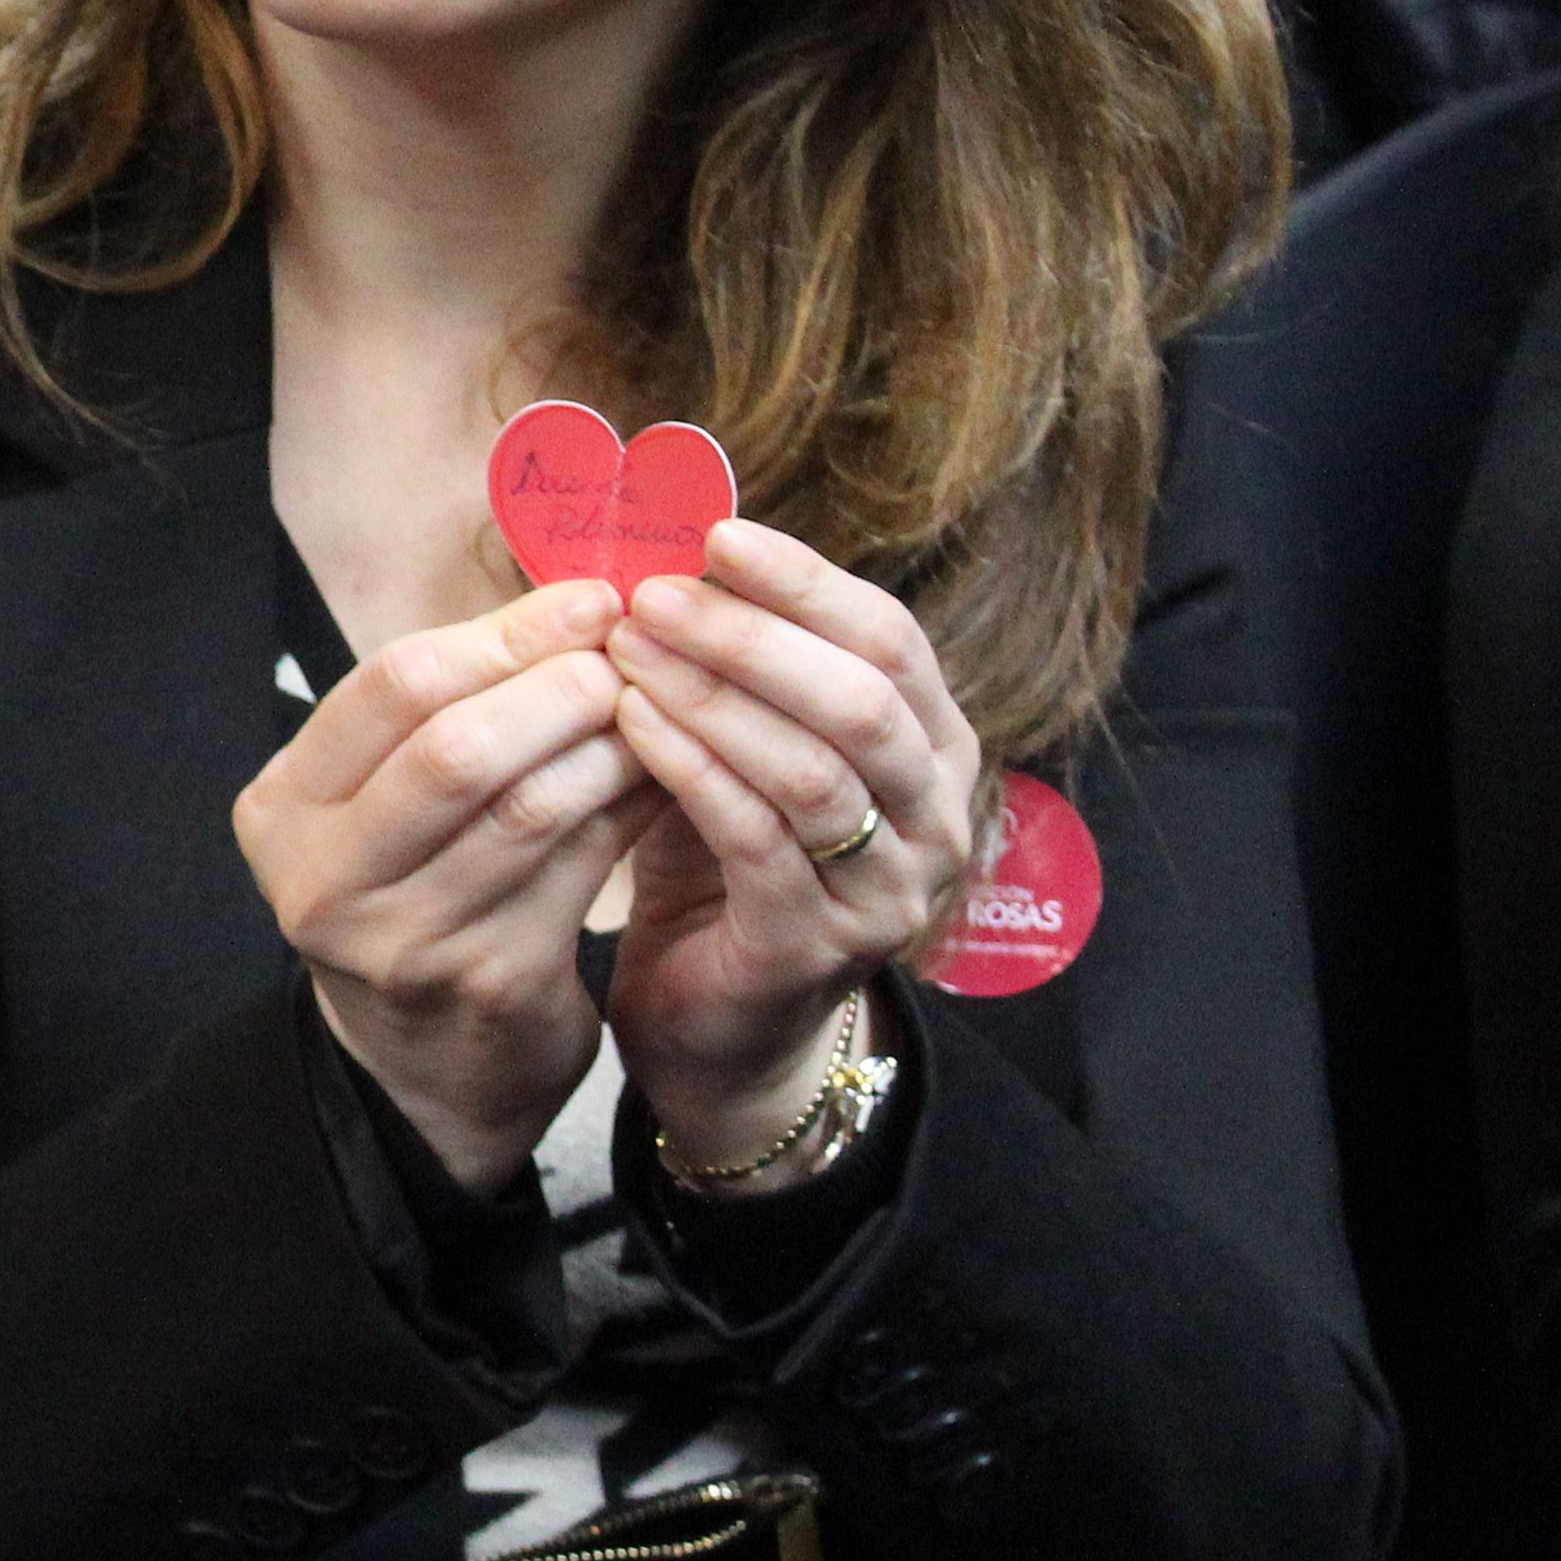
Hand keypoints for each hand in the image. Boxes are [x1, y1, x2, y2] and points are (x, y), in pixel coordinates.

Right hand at [237, 579, 659, 1190]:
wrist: (429, 1066)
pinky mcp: (493, 983)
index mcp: (284, 810)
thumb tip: (578, 604)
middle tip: (630, 652)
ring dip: (611, 742)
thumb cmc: (412, 896)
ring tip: (658, 704)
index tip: (589, 599)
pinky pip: (584, 868)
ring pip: (530, 807)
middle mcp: (326, 880)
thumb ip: (443, 714)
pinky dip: (634, 806)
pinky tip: (670, 772)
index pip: (392, 687)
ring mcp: (405, 941)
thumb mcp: (380, 808)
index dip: (503, 634)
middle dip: (557, 685)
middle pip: (453, 747)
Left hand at [602, 518, 981, 1177]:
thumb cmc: (722, 864)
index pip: (889, 638)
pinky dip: (690, 766)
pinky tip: (630, 722)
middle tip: (654, 593)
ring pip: (811, 765)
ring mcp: (888, 889)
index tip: (713, 534)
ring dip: (710, 694)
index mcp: (931, 750)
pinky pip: (755, 835)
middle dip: (752, 632)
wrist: (719, 1027)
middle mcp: (936, 817)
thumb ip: (729, 667)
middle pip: (863, 695)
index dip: (803, 580)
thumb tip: (663, 547)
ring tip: (625, 647)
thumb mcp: (736, 750)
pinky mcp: (817, 943)